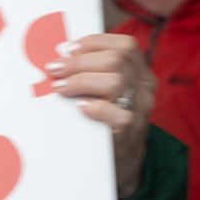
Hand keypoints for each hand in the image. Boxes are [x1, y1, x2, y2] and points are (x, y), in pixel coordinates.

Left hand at [45, 34, 155, 197]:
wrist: (120, 156)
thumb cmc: (106, 115)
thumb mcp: (106, 89)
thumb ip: (94, 70)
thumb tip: (61, 55)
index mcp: (140, 71)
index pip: (125, 46)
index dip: (94, 43)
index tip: (67, 49)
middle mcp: (145, 87)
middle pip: (116, 60)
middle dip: (79, 62)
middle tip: (55, 69)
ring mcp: (141, 109)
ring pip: (116, 82)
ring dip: (81, 81)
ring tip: (61, 87)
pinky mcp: (131, 131)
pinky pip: (118, 115)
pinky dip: (96, 107)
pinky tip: (80, 107)